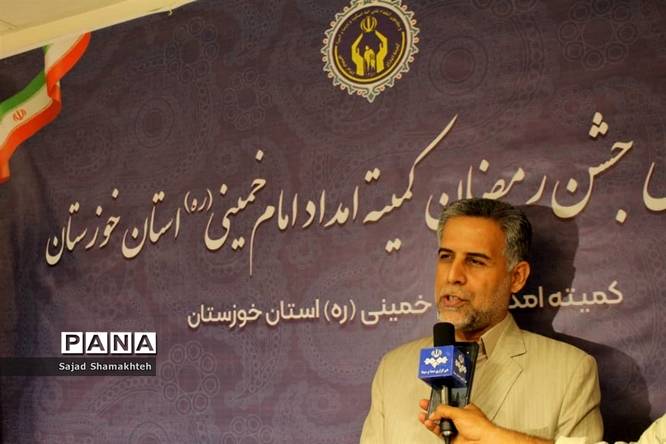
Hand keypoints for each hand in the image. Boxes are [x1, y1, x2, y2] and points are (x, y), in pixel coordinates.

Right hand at [417, 400, 552, 443]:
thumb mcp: (459, 412)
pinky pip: (439, 432)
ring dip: (430, 419)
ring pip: (439, 423)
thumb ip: (444, 410)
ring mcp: (455, 429)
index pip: (449, 402)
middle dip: (432, 409)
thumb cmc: (480, 427)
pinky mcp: (451, 438)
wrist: (483, 442)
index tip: (432, 397)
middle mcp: (459, 418)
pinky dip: (432, 428)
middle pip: (442, 412)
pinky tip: (429, 424)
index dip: (440, 400)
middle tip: (423, 405)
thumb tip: (435, 411)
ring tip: (424, 416)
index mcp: (464, 408)